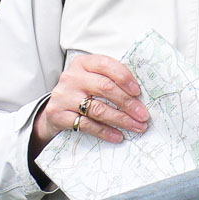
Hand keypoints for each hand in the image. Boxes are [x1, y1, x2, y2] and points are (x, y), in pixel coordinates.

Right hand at [32, 54, 149, 152]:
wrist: (54, 110)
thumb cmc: (81, 92)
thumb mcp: (92, 79)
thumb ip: (110, 80)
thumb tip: (139, 95)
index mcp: (83, 63)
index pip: (106, 65)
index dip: (124, 77)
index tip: (138, 92)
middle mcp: (72, 77)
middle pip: (105, 88)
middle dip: (128, 103)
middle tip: (143, 115)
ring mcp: (64, 96)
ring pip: (97, 109)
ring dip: (121, 119)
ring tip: (136, 126)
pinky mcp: (58, 115)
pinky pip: (87, 125)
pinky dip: (105, 131)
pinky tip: (118, 136)